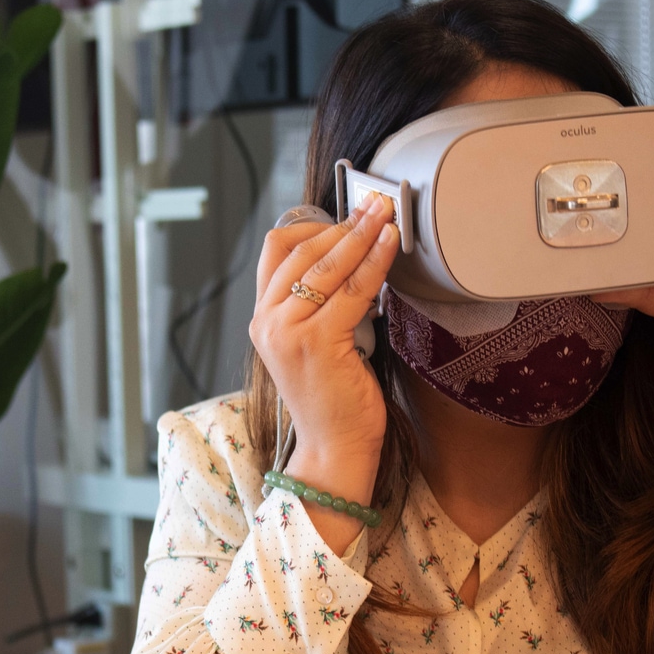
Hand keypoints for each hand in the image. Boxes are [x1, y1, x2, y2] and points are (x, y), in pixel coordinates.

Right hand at [249, 194, 399, 551]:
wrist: (334, 448)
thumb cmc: (334, 398)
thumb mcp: (316, 341)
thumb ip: (319, 303)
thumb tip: (353, 254)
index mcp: (262, 319)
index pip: (277, 251)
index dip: (313, 226)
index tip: (347, 217)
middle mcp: (267, 322)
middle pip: (298, 249)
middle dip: (341, 223)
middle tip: (374, 205)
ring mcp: (288, 332)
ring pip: (325, 265)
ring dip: (359, 233)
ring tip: (385, 213)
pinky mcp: (317, 343)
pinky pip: (351, 289)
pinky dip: (374, 261)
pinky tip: (391, 245)